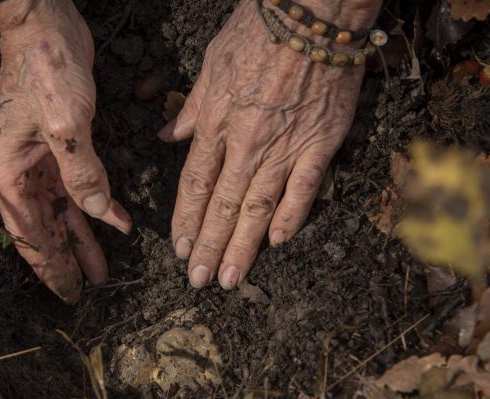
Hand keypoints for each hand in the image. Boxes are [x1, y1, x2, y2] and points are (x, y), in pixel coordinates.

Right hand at [0, 0, 130, 302]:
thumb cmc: (45, 68)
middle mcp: (18, 171)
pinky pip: (77, 186)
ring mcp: (37, 159)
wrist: (45, 23)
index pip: (29, 233)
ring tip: (102, 270)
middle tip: (85, 292)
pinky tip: (115, 221)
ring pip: (61, 212)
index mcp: (7, 172)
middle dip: (65, 261)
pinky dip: (96, 205)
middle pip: (43, 229)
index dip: (50, 266)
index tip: (68, 294)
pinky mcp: (58, 145)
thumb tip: (100, 216)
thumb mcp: (66, 124)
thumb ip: (81, 174)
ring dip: (82, 239)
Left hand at [159, 0, 380, 288]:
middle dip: (207, 246)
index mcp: (216, 124)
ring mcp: (285, 147)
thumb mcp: (210, 65)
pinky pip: (304, 189)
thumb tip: (168, 137)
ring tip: (229, 278)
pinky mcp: (321, 144)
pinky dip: (291, 216)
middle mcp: (246, 144)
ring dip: (242, 247)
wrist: (314, 13)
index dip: (185, 220)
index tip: (178, 248)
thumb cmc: (258, 32)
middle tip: (198, 281)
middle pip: (222, 206)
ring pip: (258, 208)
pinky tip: (278, 243)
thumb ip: (192, 109)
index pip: (194, 184)